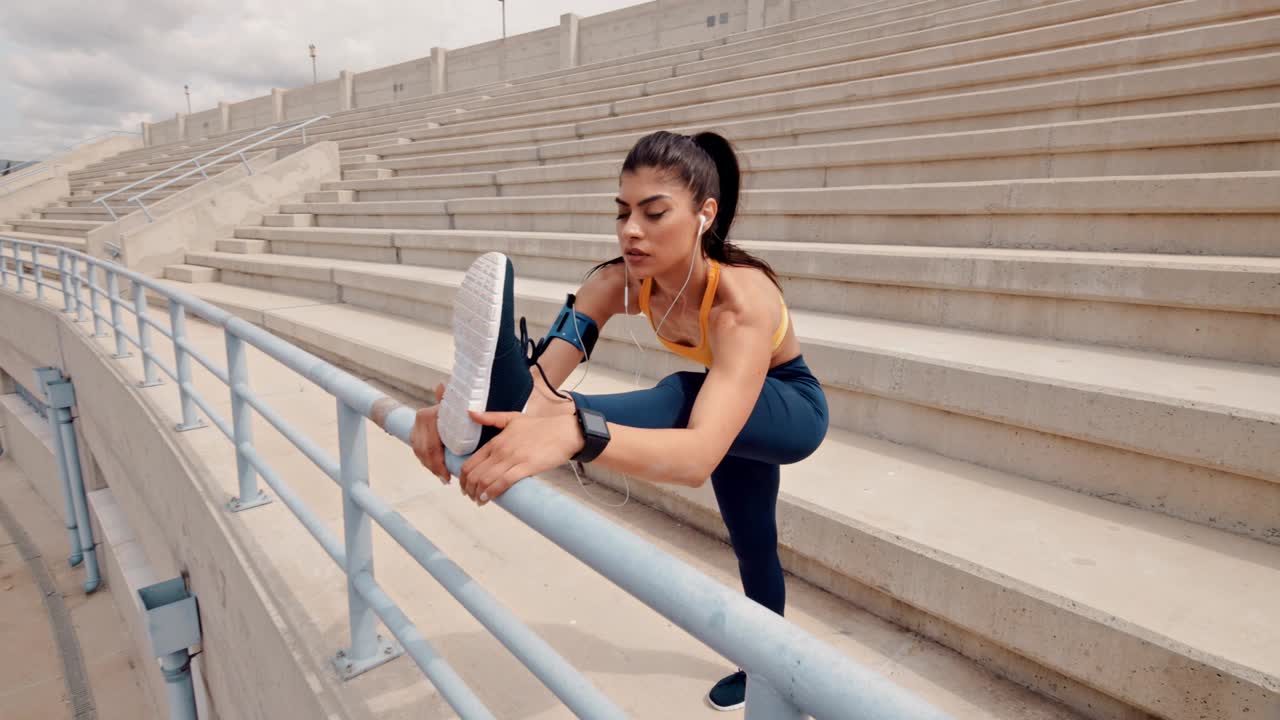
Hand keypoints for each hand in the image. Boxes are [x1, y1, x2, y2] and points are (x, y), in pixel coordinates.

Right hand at [410, 384, 449, 483]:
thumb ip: (450, 399)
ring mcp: (416, 425)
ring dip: (429, 465)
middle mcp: (421, 419)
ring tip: (441, 476)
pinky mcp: (414, 431)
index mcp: (430, 415)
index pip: (431, 446)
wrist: (450, 402)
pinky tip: (433, 468)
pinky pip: (417, 449)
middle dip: (434, 467)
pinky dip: (425, 460)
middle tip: (445, 478)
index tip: (447, 475)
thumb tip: (441, 384)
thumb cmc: (459, 407)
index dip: (438, 463)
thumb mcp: (458, 406)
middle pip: (424, 451)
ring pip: (419, 451)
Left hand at [459, 411, 582, 505]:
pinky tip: (489, 498)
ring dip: (479, 494)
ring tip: (479, 501)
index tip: (465, 486)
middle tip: (471, 496)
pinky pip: (503, 482)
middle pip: (475, 474)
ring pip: (486, 480)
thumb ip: (490, 417)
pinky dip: (493, 492)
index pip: (471, 462)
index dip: (463, 478)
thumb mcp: (512, 418)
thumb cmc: (540, 427)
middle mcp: (501, 450)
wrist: (564, 432)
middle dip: (469, 489)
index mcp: (496, 441)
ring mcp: (513, 459)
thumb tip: (470, 413)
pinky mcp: (526, 467)